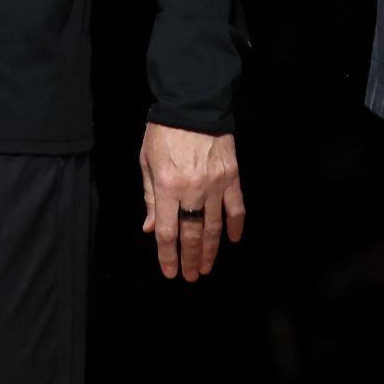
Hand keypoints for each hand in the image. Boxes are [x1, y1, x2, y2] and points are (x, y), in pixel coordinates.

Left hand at [139, 124, 244, 281]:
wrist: (192, 106)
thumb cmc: (163, 133)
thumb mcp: (147, 162)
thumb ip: (150, 197)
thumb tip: (151, 228)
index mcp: (167, 186)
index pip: (168, 231)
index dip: (168, 256)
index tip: (170, 272)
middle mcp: (192, 190)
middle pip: (191, 233)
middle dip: (190, 258)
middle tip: (191, 277)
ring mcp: (215, 185)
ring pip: (214, 226)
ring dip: (211, 250)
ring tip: (206, 267)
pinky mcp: (232, 177)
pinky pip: (236, 208)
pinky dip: (235, 226)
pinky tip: (232, 241)